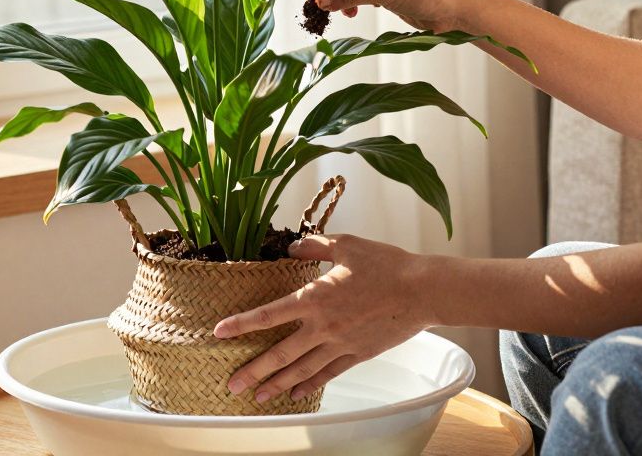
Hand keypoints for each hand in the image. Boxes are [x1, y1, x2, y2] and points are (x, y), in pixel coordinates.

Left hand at [212, 234, 431, 403]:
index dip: (242, 324)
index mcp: (316, 298)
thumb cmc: (385, 264)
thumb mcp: (346, 244)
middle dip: (253, 370)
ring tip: (258, 397)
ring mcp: (341, 344)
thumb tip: (291, 248)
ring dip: (278, 384)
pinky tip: (297, 393)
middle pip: (280, 353)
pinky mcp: (358, 354)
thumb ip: (313, 246)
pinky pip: (329, 374)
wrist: (422, 290)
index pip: (269, 314)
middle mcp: (323, 326)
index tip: (219, 332)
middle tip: (231, 385)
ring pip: (302, 370)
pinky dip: (311, 385)